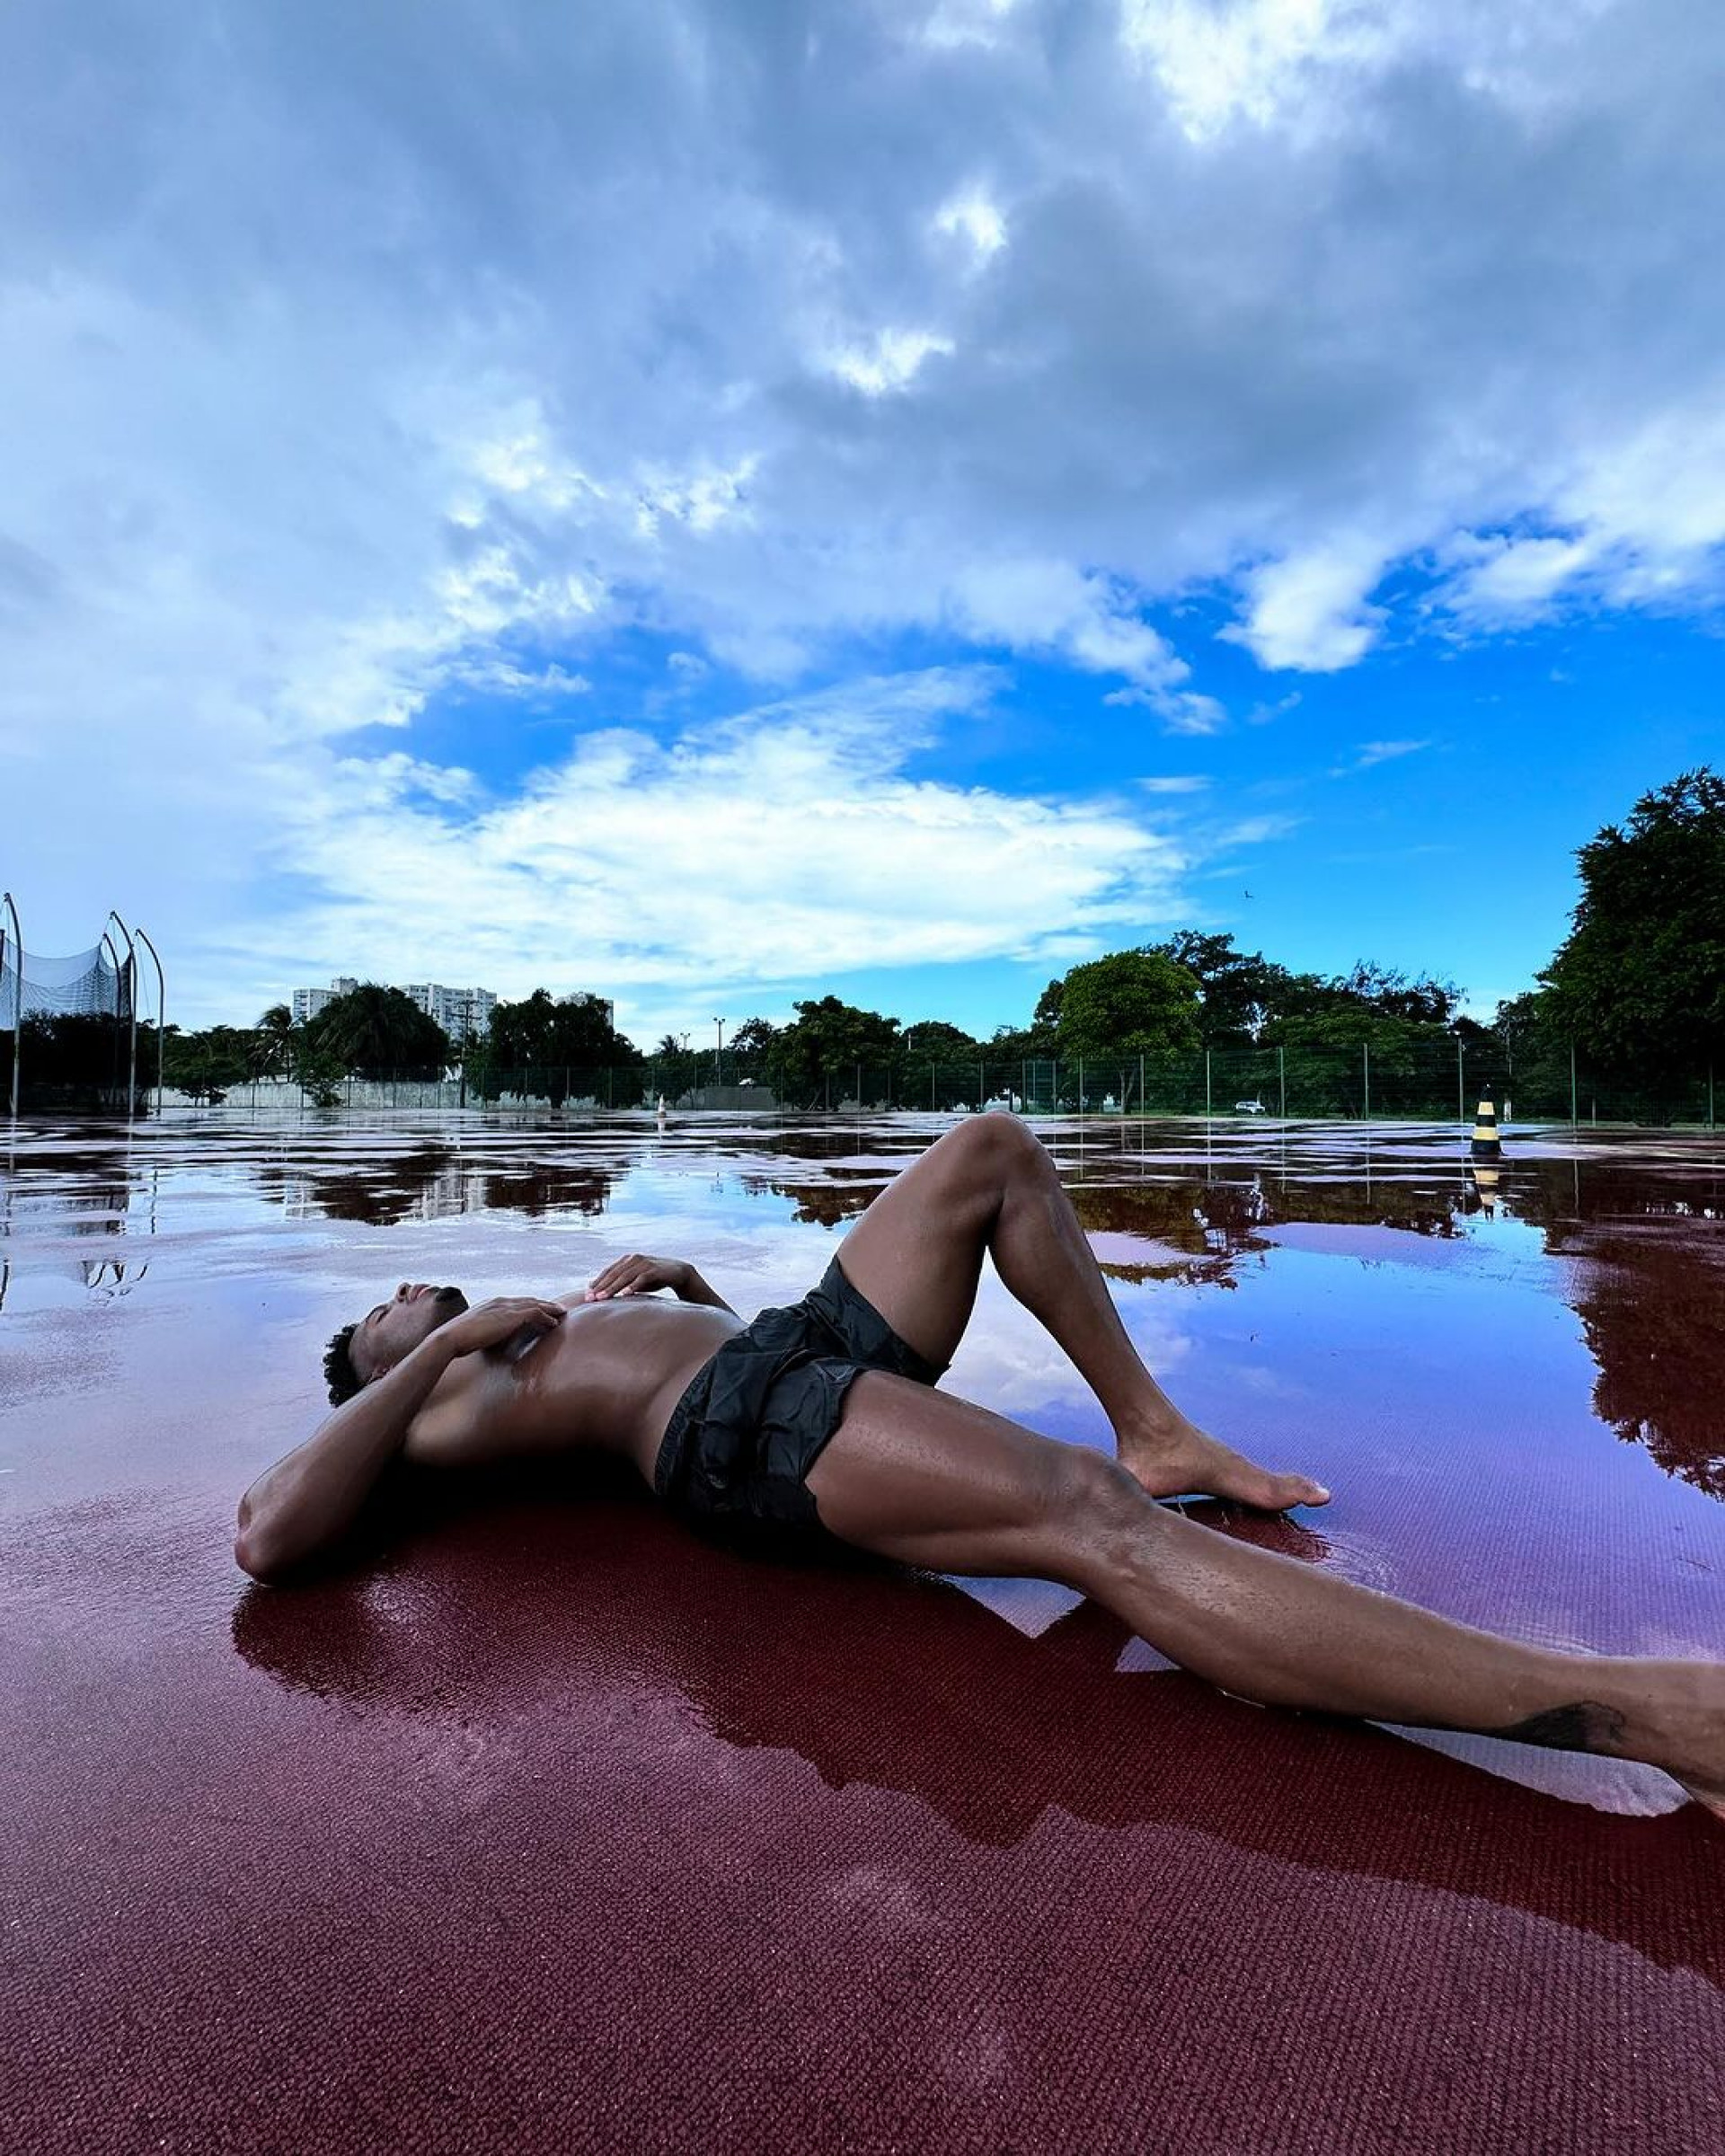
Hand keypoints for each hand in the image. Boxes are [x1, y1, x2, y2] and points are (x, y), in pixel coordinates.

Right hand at [439, 1296, 566, 1357]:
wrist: (452, 1337)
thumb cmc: (459, 1339)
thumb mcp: (474, 1332)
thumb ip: (485, 1331)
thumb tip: (490, 1340)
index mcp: (491, 1303)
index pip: (516, 1302)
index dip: (529, 1305)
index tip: (539, 1310)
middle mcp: (501, 1301)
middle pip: (528, 1300)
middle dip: (543, 1304)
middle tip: (557, 1309)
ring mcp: (507, 1307)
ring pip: (535, 1304)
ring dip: (550, 1309)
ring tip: (561, 1313)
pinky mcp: (512, 1315)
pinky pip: (536, 1313)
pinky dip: (546, 1317)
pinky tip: (554, 1323)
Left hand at [584, 1254, 689, 1301]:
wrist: (678, 1273)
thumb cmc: (654, 1278)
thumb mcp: (635, 1280)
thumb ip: (621, 1284)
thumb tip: (602, 1294)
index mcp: (626, 1260)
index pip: (608, 1271)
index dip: (596, 1283)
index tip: (586, 1295)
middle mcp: (633, 1259)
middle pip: (613, 1274)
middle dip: (600, 1286)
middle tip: (590, 1298)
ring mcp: (644, 1263)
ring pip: (624, 1276)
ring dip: (612, 1287)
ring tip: (602, 1298)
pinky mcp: (654, 1270)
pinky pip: (641, 1279)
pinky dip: (632, 1286)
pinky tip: (625, 1295)